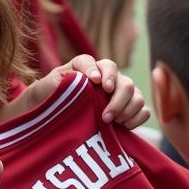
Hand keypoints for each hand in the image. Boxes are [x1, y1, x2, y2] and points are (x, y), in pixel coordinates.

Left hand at [10, 55, 148, 127]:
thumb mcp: (47, 87)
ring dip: (128, 109)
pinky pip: (143, 110)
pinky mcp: (126, 111)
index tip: (96, 83)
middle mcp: (105, 78)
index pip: (96, 63)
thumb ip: (62, 80)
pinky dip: (137, 118)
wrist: (46, 119)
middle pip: (123, 80)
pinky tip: (123, 126)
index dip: (99, 71)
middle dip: (117, 98)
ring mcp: (117, 94)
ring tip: (113, 122)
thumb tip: (87, 81)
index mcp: (84, 68)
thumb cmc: (46, 100)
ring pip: (136, 94)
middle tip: (106, 116)